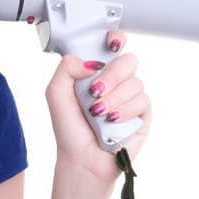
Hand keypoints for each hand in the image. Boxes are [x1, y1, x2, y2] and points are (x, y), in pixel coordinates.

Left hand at [44, 29, 152, 186]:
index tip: (111, 43)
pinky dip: (124, 111)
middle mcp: (116, 82)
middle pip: (128, 60)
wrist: (82, 159)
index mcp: (96, 72)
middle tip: (94, 92)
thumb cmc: (69, 130)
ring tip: (98, 114)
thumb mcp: (56, 94)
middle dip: (111, 75)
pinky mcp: (142, 113)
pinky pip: (142, 100)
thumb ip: (66, 69)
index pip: (113, 46)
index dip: (116, 39)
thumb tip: (91, 60)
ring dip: (113, 99)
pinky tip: (112, 122)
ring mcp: (130, 97)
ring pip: (135, 82)